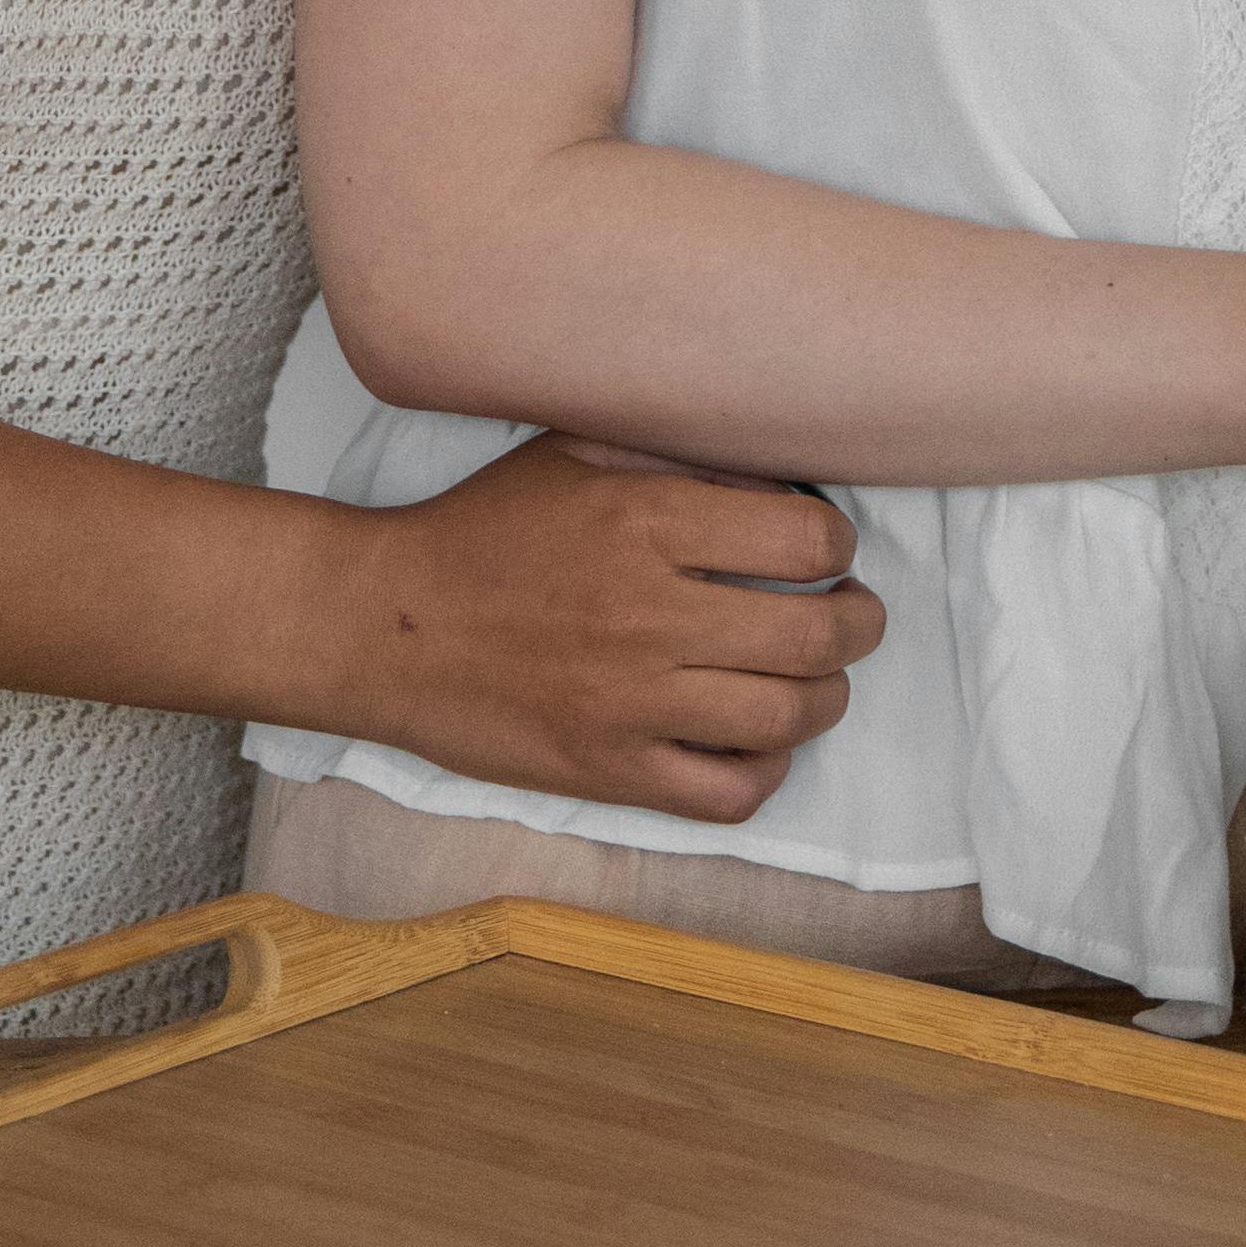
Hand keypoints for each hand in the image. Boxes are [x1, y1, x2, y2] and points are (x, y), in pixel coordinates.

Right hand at [315, 434, 885, 826]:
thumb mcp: (574, 455)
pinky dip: (765, 769)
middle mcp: (649, 614)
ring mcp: (631, 702)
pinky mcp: (609, 770)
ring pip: (787, 716)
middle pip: (816, 633)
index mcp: (645, 521)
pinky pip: (728, 791)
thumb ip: (677, 458)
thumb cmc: (483, 531)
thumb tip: (777, 480)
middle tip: (853, 615)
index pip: (806, 542)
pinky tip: (755, 740)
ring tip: (817, 679)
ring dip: (826, 696)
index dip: (836, 545)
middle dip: (858, 622)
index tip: (824, 550)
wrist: (387, 626)